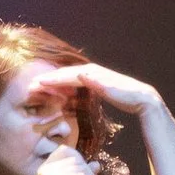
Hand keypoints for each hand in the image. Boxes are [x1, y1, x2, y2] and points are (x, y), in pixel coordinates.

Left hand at [30, 63, 162, 117]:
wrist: (143, 99)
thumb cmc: (127, 101)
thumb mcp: (103, 98)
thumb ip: (91, 99)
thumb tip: (75, 102)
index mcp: (93, 77)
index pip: (68, 78)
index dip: (53, 82)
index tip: (37, 89)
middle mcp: (93, 72)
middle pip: (65, 73)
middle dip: (49, 78)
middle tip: (31, 85)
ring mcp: (96, 73)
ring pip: (69, 74)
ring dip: (53, 77)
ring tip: (39, 83)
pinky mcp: (99, 78)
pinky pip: (77, 77)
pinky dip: (64, 78)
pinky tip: (53, 82)